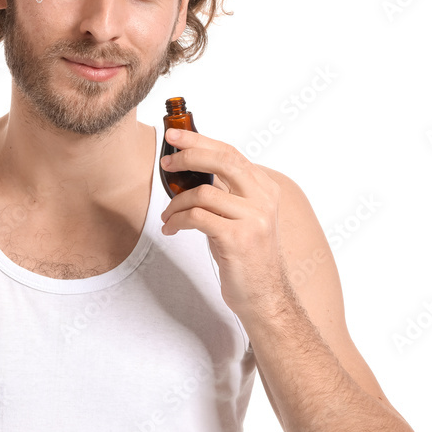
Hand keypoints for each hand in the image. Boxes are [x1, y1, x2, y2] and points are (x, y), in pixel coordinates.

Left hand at [159, 127, 286, 320]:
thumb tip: (193, 165)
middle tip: (165, 162)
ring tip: (168, 217)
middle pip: (222, 161)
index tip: (175, 135)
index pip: (230, 153)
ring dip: (176, 204)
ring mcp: (253, 218)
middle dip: (188, 156)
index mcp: (265, 189)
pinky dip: (176, 221)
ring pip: (202, 193)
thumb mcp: (242, 216)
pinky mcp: (238, 238)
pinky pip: (196, 217)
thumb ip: (227, 191)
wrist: (265, 296)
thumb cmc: (246, 256)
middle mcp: (263, 199)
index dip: (200, 140)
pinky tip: (171, 229)